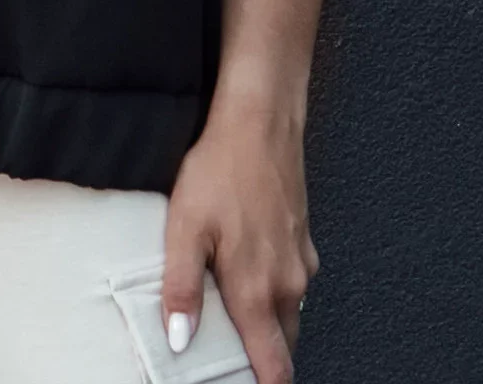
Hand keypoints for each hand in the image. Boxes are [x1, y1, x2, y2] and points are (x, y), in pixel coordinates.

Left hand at [159, 95, 319, 383]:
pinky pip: (293, 282)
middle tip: (235, 359)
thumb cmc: (221, 169)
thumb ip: (181, 288)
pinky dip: (276, 290)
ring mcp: (301, 262)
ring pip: (289, 312)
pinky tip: (251, 270)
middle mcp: (287, 284)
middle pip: (283, 343)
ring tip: (236, 317)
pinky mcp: (304, 240)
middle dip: (264, 357)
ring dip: (269, 323)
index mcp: (257, 290)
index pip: (272, 363)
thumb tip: (178, 339)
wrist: (261, 122)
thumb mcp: (186, 227)